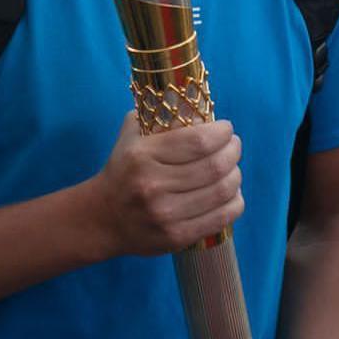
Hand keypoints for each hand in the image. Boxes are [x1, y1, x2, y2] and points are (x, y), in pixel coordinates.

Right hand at [91, 116, 242, 258]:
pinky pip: (221, 217)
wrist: (102, 218)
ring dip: (236, 176)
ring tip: (232, 169)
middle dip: (233, 151)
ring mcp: (165, 214)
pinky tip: (233, 194)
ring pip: (222, 191)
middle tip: (234, 146)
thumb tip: (195, 101)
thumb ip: (159, 116)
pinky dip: (235, 202)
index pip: (199, 141)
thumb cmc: (123, 171)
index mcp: (142, 156)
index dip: (222, 133)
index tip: (226, 129)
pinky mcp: (176, 237)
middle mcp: (153, 186)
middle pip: (215, 166)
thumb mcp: (132, 136)